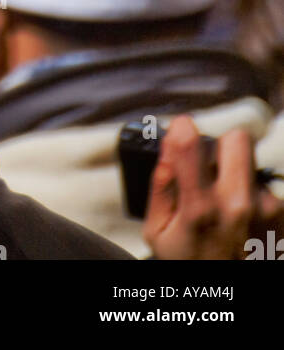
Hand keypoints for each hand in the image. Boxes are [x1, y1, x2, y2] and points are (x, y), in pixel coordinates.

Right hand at [143, 114, 282, 259]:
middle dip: (220, 148)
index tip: (180, 133)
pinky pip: (263, 185)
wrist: (229, 299)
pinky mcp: (282, 215)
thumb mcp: (158, 234)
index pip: (191, 142)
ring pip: (251, 163)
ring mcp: (266, 208)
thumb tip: (167, 148)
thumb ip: (160, 187)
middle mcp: (238, 204)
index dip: (182, 130)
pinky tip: (240, 216)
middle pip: (235, 139)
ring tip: (224, 202)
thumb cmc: (194, 264)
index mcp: (200, 208)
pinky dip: (251, 194)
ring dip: (237, 174)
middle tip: (208, 170)